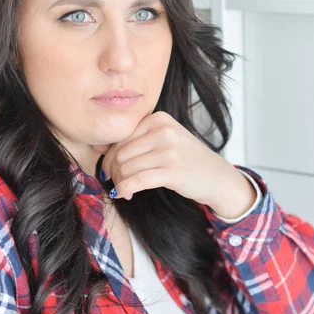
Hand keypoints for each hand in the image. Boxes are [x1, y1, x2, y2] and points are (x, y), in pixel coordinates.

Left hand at [90, 111, 256, 217]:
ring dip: (120, 182)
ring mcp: (168, 150)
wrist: (217, 177)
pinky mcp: (171, 171)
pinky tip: (125, 194)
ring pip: (125, 167)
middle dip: (113, 171)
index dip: (109, 156)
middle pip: (120, 152)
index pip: (121, 137)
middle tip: (116, 183)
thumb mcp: (163, 141)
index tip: (110, 170)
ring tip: (124, 189)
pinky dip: (125, 189)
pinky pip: (136, 181)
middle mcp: (163, 130)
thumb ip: (133, 140)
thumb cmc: (185, 160)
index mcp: (158, 119)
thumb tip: (96, 147)